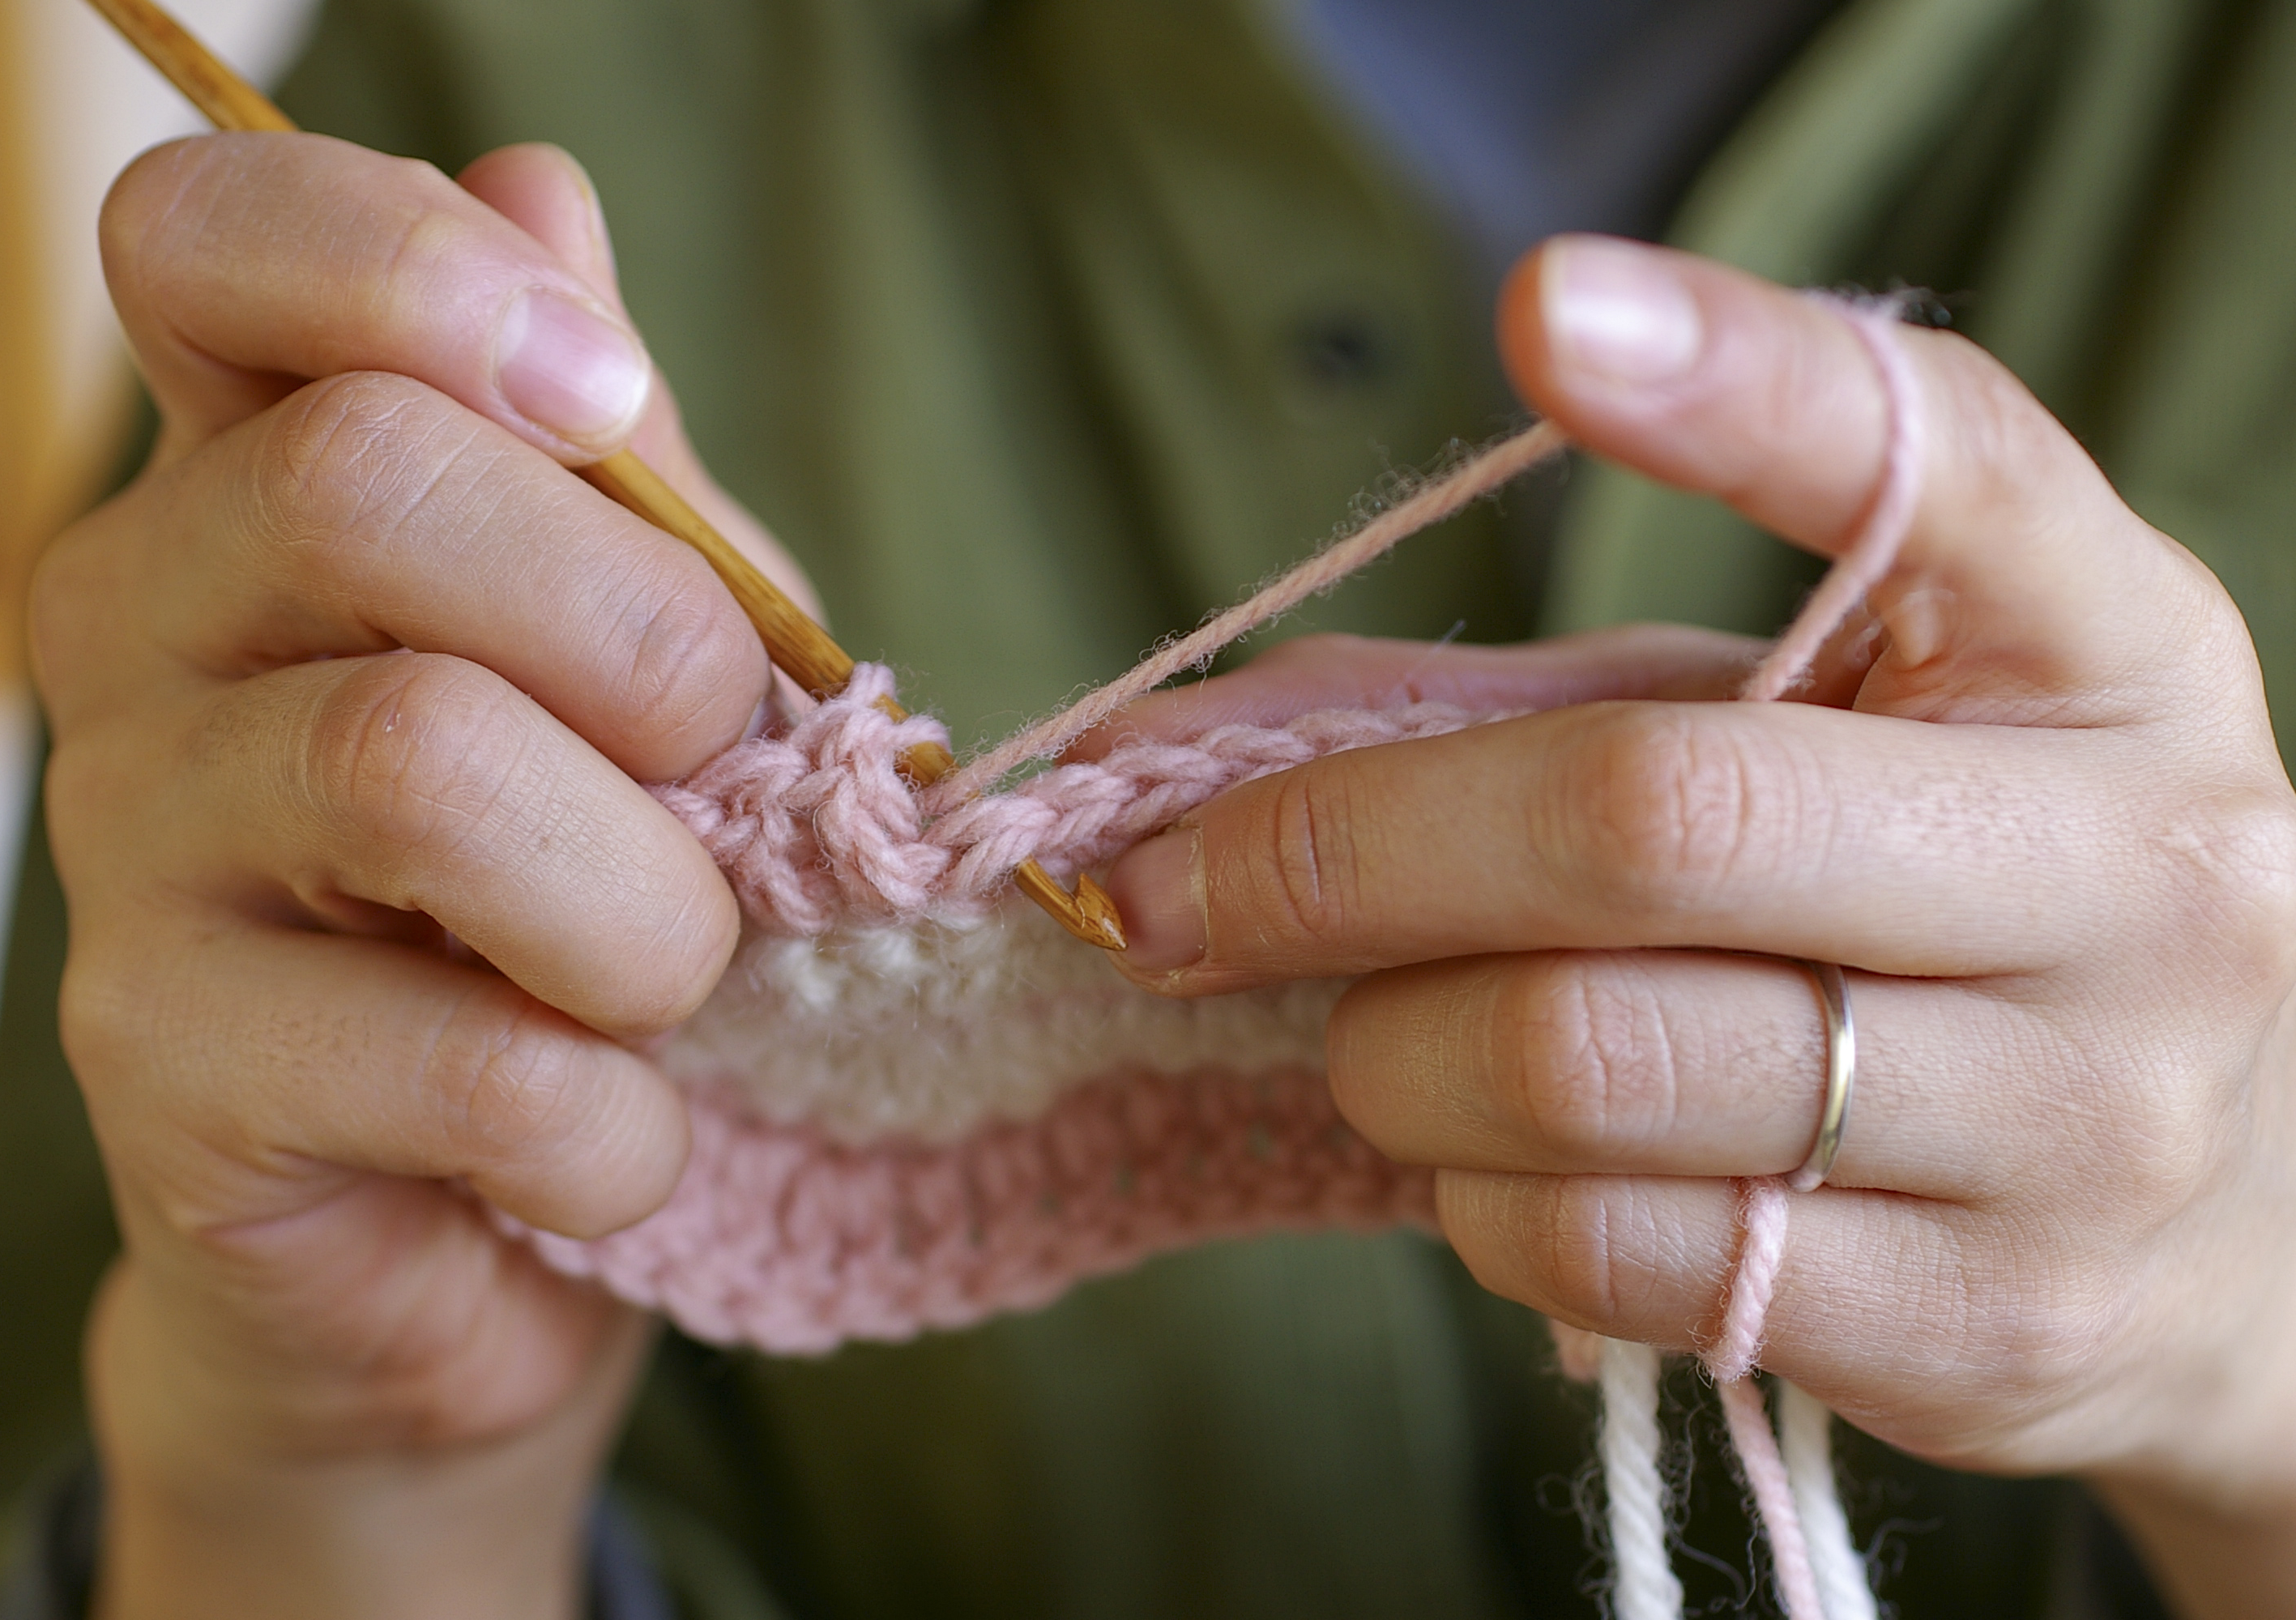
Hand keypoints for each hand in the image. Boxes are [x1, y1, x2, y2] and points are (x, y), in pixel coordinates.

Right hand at [36, 135, 775, 1619]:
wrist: (479, 1238)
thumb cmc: (581, 906)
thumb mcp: (640, 664)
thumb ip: (604, 463)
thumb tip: (536, 180)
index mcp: (257, 482)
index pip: (206, 238)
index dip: (412, 267)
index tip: (598, 401)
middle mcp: (140, 628)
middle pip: (366, 485)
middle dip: (649, 648)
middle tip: (724, 778)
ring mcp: (125, 854)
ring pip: (421, 766)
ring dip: (653, 908)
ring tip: (674, 981)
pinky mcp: (163, 1075)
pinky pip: (470, 1063)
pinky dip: (617, 1121)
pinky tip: (606, 1142)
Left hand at [1102, 236, 2295, 1617]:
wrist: (2229, 1228)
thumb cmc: (1929, 918)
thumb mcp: (1815, 744)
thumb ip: (1541, 700)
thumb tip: (1174, 752)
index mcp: (2103, 648)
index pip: (1939, 466)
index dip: (1737, 384)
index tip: (1546, 310)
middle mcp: (2136, 870)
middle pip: (1642, 819)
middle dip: (1337, 854)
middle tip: (1178, 886)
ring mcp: (2083, 1118)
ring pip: (1584, 1062)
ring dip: (1388, 1051)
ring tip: (1380, 1038)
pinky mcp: (1995, 1326)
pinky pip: (1613, 1250)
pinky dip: (1477, 1200)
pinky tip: (1504, 1165)